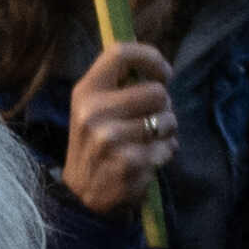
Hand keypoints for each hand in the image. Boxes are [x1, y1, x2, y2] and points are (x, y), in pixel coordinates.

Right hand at [60, 41, 176, 227]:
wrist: (80, 195)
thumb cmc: (94, 144)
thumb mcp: (91, 109)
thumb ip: (117, 86)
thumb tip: (156, 66)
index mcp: (86, 92)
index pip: (121, 53)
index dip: (150, 57)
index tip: (163, 73)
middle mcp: (95, 112)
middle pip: (157, 91)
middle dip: (164, 105)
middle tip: (152, 117)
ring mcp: (112, 139)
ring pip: (168, 120)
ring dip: (167, 130)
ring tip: (150, 139)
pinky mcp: (130, 163)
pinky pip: (168, 147)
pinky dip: (166, 152)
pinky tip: (148, 159)